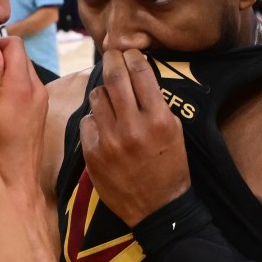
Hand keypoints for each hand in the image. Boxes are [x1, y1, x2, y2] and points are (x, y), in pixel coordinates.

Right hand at [0, 37, 47, 195]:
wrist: (15, 182)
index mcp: (22, 86)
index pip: (15, 44)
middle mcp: (37, 89)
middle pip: (20, 56)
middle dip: (0, 58)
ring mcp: (41, 100)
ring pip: (23, 71)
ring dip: (5, 73)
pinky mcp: (40, 111)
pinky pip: (27, 87)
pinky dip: (13, 87)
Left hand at [80, 49, 190, 226]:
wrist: (157, 208)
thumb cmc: (169, 167)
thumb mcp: (174, 132)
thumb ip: (156, 104)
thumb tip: (138, 75)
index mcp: (159, 120)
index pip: (141, 73)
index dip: (134, 57)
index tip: (130, 52)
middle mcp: (133, 127)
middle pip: (114, 78)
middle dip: (112, 60)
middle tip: (111, 54)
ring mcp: (110, 141)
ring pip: (96, 96)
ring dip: (103, 91)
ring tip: (109, 96)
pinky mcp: (93, 153)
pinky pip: (87, 121)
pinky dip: (94, 120)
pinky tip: (103, 126)